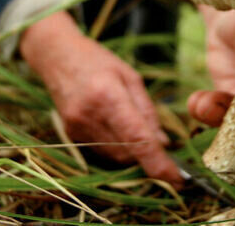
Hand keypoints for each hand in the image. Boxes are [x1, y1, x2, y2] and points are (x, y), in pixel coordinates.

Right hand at [20, 12, 182, 186]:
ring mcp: (76, 127)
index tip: (177, 178)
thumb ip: (147, 111)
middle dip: (147, 154)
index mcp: (108, 95)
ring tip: (131, 123)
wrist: (57, 56)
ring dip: (131, 151)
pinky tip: (113, 125)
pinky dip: (115, 146)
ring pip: (115, 156)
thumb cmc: (98, 60)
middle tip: (159, 141)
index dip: (158, 162)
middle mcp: (90, 116)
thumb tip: (163, 143)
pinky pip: (101, 151)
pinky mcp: (70, 135)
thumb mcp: (130, 76)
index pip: (137, 138)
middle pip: (127, 152)